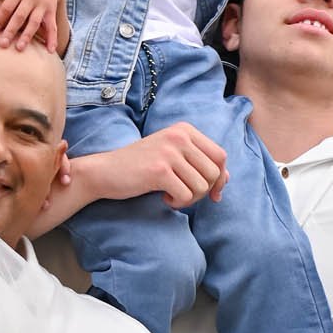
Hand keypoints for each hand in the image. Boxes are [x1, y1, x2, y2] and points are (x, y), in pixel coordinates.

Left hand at [0, 0, 67, 52]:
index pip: (7, 7)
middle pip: (20, 16)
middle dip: (11, 31)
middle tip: (2, 45)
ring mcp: (43, 4)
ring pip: (34, 22)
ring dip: (27, 36)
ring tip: (19, 49)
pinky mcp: (52, 11)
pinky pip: (52, 26)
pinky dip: (52, 38)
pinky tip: (50, 51)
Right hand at [111, 123, 229, 208]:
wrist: (106, 171)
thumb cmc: (141, 166)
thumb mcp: (173, 156)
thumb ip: (199, 163)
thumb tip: (226, 179)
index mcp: (185, 130)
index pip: (220, 155)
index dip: (220, 178)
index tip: (212, 193)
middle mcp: (179, 136)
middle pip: (214, 172)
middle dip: (204, 191)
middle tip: (184, 193)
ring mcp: (169, 152)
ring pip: (202, 186)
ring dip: (189, 198)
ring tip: (172, 194)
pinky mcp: (159, 170)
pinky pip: (186, 196)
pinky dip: (177, 203)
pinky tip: (164, 197)